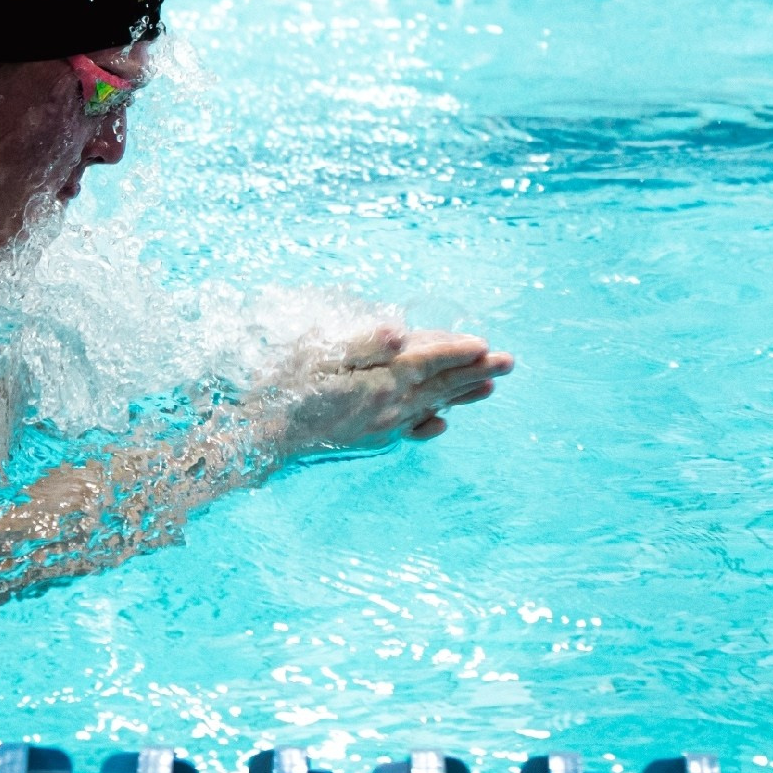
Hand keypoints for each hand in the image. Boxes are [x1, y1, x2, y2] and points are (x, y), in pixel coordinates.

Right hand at [269, 324, 514, 461]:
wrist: (263, 436)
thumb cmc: (284, 386)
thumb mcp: (318, 353)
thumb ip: (363, 343)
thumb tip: (400, 333)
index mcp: (382, 379)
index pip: (429, 359)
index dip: (456, 349)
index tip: (484, 343)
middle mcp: (390, 406)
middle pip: (441, 384)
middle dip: (475, 371)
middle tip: (509, 362)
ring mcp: (382, 426)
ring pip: (432, 405)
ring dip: (463, 394)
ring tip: (490, 388)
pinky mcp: (372, 439)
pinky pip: (412, 429)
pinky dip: (432, 421)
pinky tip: (441, 424)